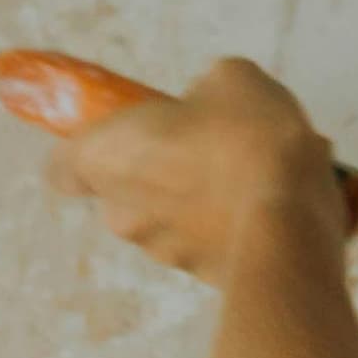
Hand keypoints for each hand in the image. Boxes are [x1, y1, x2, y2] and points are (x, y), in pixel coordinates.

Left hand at [51, 56, 342, 285]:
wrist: (294, 226)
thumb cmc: (247, 140)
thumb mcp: (231, 79)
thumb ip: (204, 92)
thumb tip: (209, 106)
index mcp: (108, 158)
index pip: (62, 167)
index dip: (86, 148)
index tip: (122, 134)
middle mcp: (123, 214)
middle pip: (124, 191)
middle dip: (160, 170)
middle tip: (206, 144)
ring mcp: (163, 253)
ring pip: (170, 219)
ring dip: (199, 199)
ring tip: (253, 173)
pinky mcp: (205, 278)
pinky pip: (211, 241)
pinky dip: (232, 225)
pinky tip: (275, 202)